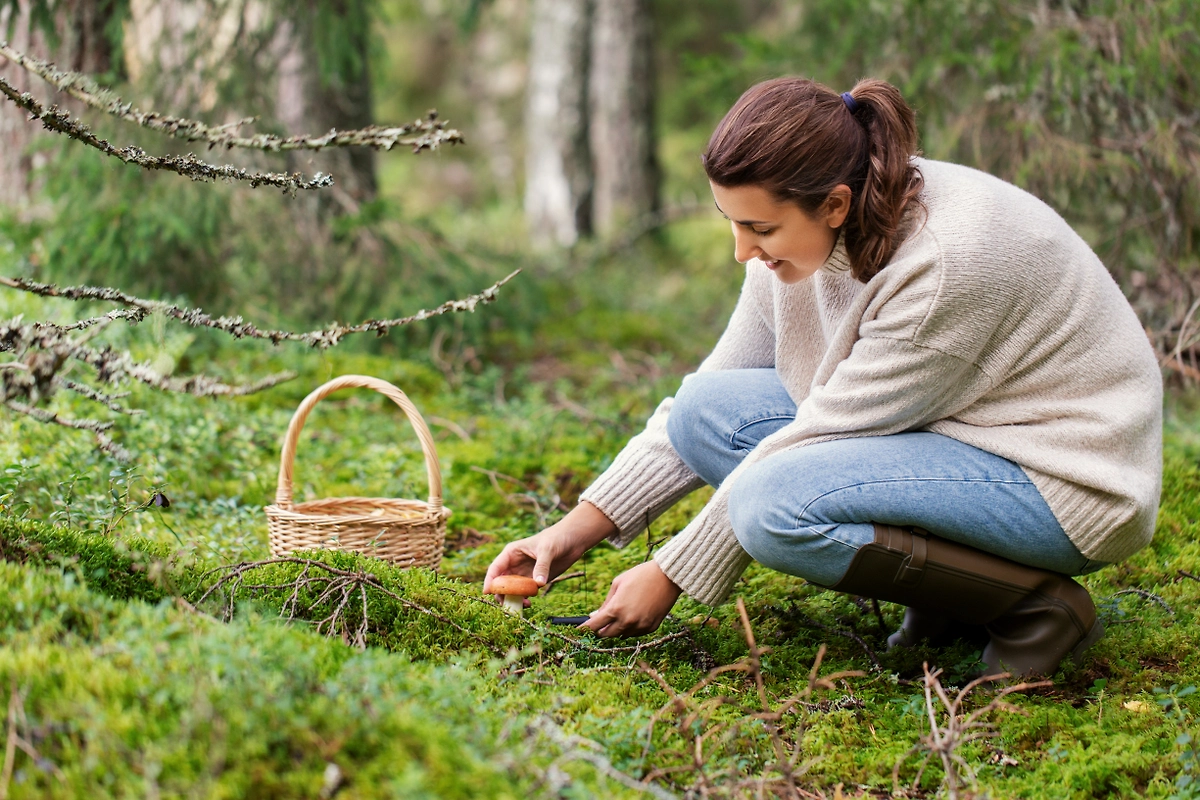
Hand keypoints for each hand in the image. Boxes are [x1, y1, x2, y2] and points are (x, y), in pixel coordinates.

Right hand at [483, 501, 615, 593]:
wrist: (573, 540)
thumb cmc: (556, 538)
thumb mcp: (548, 550)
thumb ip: (542, 566)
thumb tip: (538, 583)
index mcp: (511, 553)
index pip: (495, 568)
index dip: (490, 580)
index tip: (487, 592)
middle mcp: (515, 565)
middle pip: (501, 582)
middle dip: (501, 594)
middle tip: (506, 605)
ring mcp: (524, 573)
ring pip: (512, 590)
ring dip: (513, 599)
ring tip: (521, 605)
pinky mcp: (534, 580)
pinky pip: (525, 593)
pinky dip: (524, 599)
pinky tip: (529, 602)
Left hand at [582, 560, 681, 637]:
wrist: (667, 577)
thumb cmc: (640, 575)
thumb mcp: (618, 584)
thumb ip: (606, 602)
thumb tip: (596, 615)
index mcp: (616, 609)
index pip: (594, 626)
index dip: (585, 629)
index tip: (579, 631)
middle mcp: (627, 621)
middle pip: (607, 635)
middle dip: (601, 630)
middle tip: (599, 623)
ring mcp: (640, 626)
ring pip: (622, 635)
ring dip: (617, 629)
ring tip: (620, 615)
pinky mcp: (651, 627)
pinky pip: (636, 633)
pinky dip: (631, 627)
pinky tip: (633, 615)